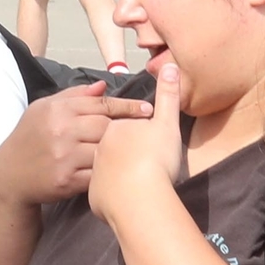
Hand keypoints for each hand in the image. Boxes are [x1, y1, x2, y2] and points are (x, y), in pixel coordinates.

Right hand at [0, 76, 154, 209]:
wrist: (10, 174)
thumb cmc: (30, 138)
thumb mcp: (44, 109)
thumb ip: (74, 95)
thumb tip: (103, 86)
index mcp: (58, 110)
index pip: (101, 104)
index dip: (127, 106)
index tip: (147, 109)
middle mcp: (61, 131)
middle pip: (106, 126)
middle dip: (128, 128)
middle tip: (147, 130)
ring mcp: (64, 156)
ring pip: (104, 150)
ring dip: (122, 151)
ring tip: (138, 150)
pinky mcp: (66, 180)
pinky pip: (97, 174)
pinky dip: (109, 171)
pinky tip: (120, 170)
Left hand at [87, 54, 191, 228]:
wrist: (139, 198)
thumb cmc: (156, 159)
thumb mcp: (166, 124)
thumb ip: (168, 96)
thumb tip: (170, 66)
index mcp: (114, 128)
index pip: (121, 125)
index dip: (136, 132)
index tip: (149, 143)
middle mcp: (98, 147)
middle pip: (109, 144)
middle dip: (120, 149)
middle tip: (142, 161)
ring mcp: (94, 172)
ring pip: (103, 167)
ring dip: (115, 170)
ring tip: (134, 178)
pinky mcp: (94, 195)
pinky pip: (101, 191)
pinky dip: (110, 191)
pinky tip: (123, 196)